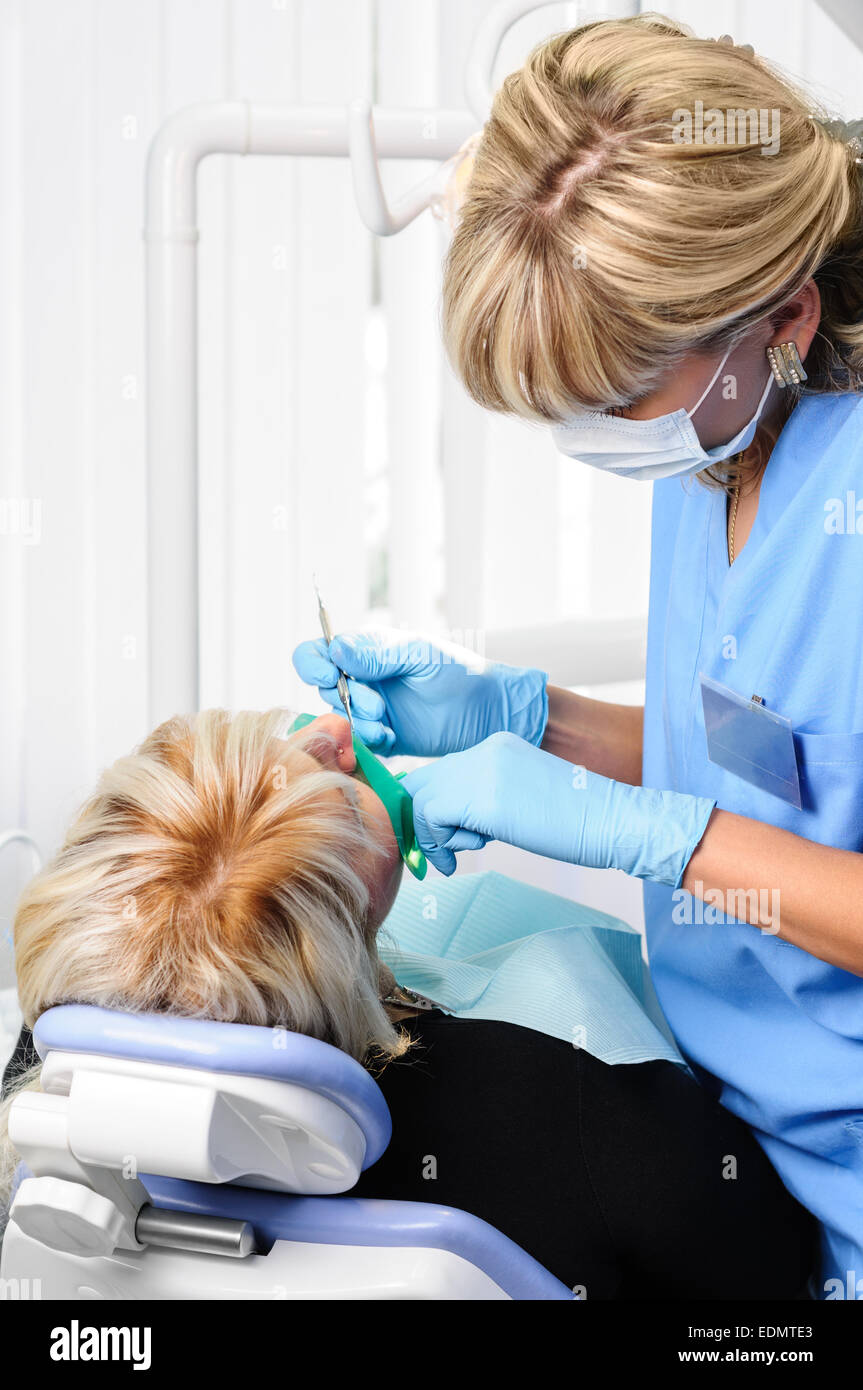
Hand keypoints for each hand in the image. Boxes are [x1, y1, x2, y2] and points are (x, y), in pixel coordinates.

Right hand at [292, 628, 547, 756]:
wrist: (490, 712)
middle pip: (325, 689)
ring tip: (386, 724)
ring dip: (357, 723)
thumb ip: (378, 654)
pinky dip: (368, 741)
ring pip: (338, 719)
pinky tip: (392, 737)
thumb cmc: (460, 673)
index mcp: (367, 651)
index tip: (330, 675)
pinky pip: (357, 743)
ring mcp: (371, 709)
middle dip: (346, 699)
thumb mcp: (419, 655)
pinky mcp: (382, 736)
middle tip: (378, 705)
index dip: (313, 664)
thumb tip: (336, 649)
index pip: (316, 653)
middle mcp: (363, 679)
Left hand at [401, 731, 715, 880]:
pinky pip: (432, 817)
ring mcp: (483, 771)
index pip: (441, 771)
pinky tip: (463, 857)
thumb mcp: (523, 799)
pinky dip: (438, 843)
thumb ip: (487, 799)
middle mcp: (485, 750)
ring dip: (432, 835)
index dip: (430, 806)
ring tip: (461, 853)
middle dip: (421, 821)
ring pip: (421, 799)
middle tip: (438, 853)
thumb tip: (450, 823)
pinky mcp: (483, 799)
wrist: (614, 822)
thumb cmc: (577, 822)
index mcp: (497, 747)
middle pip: (422, 780)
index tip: (440, 837)